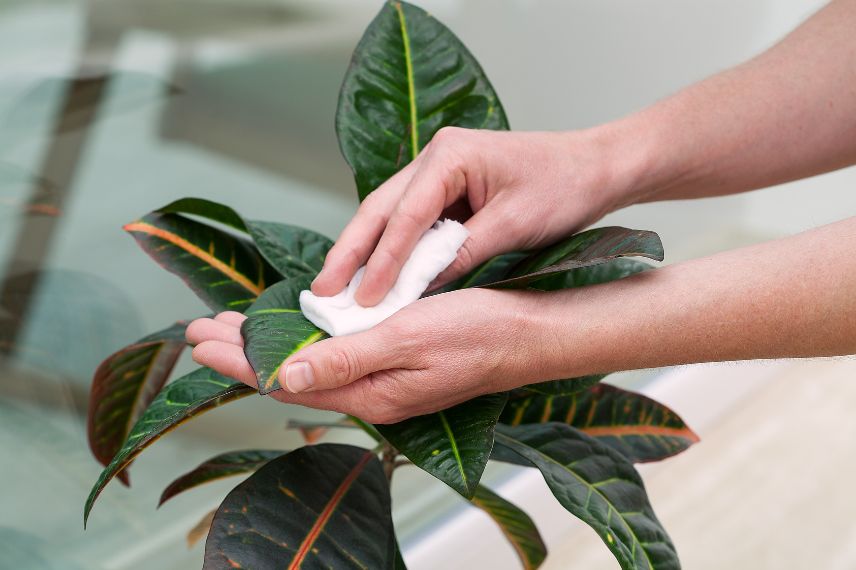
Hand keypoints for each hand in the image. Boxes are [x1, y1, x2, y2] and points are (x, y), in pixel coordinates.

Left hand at [186, 288, 548, 423]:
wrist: (525, 333)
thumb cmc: (475, 333)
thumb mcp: (407, 341)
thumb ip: (346, 361)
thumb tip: (285, 379)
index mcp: (370, 394)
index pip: (288, 382)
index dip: (240, 361)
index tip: (202, 340)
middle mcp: (371, 392)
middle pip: (292, 376)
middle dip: (242, 353)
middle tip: (199, 330)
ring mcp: (383, 379)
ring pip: (312, 365)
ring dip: (270, 345)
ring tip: (232, 329)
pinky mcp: (395, 362)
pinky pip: (337, 356)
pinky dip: (306, 341)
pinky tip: (295, 331)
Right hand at [311, 127, 627, 305]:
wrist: (594, 168)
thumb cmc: (562, 188)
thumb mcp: (514, 227)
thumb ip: (462, 256)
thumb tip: (418, 290)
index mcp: (450, 155)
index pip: (405, 216)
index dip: (382, 261)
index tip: (363, 300)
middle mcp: (435, 157)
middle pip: (379, 209)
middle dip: (349, 253)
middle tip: (322, 294)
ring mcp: (437, 171)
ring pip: (387, 215)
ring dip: (363, 253)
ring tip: (337, 291)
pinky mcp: (446, 188)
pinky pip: (408, 221)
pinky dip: (391, 250)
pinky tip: (374, 276)